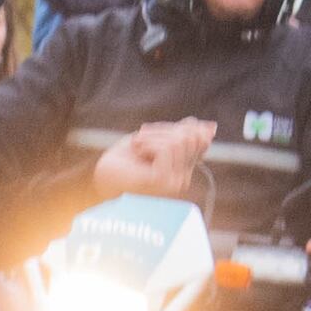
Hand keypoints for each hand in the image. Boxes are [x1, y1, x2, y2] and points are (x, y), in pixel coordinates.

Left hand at [91, 118, 214, 194]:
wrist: (98, 177)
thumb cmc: (123, 161)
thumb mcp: (155, 141)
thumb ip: (181, 135)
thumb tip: (212, 127)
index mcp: (182, 170)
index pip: (199, 138)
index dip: (178, 127)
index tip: (148, 132)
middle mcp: (183, 180)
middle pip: (192, 137)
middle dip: (164, 130)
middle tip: (140, 139)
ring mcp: (175, 183)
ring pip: (180, 140)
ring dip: (153, 136)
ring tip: (137, 147)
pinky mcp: (163, 181)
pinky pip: (168, 148)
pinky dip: (150, 143)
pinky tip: (137, 153)